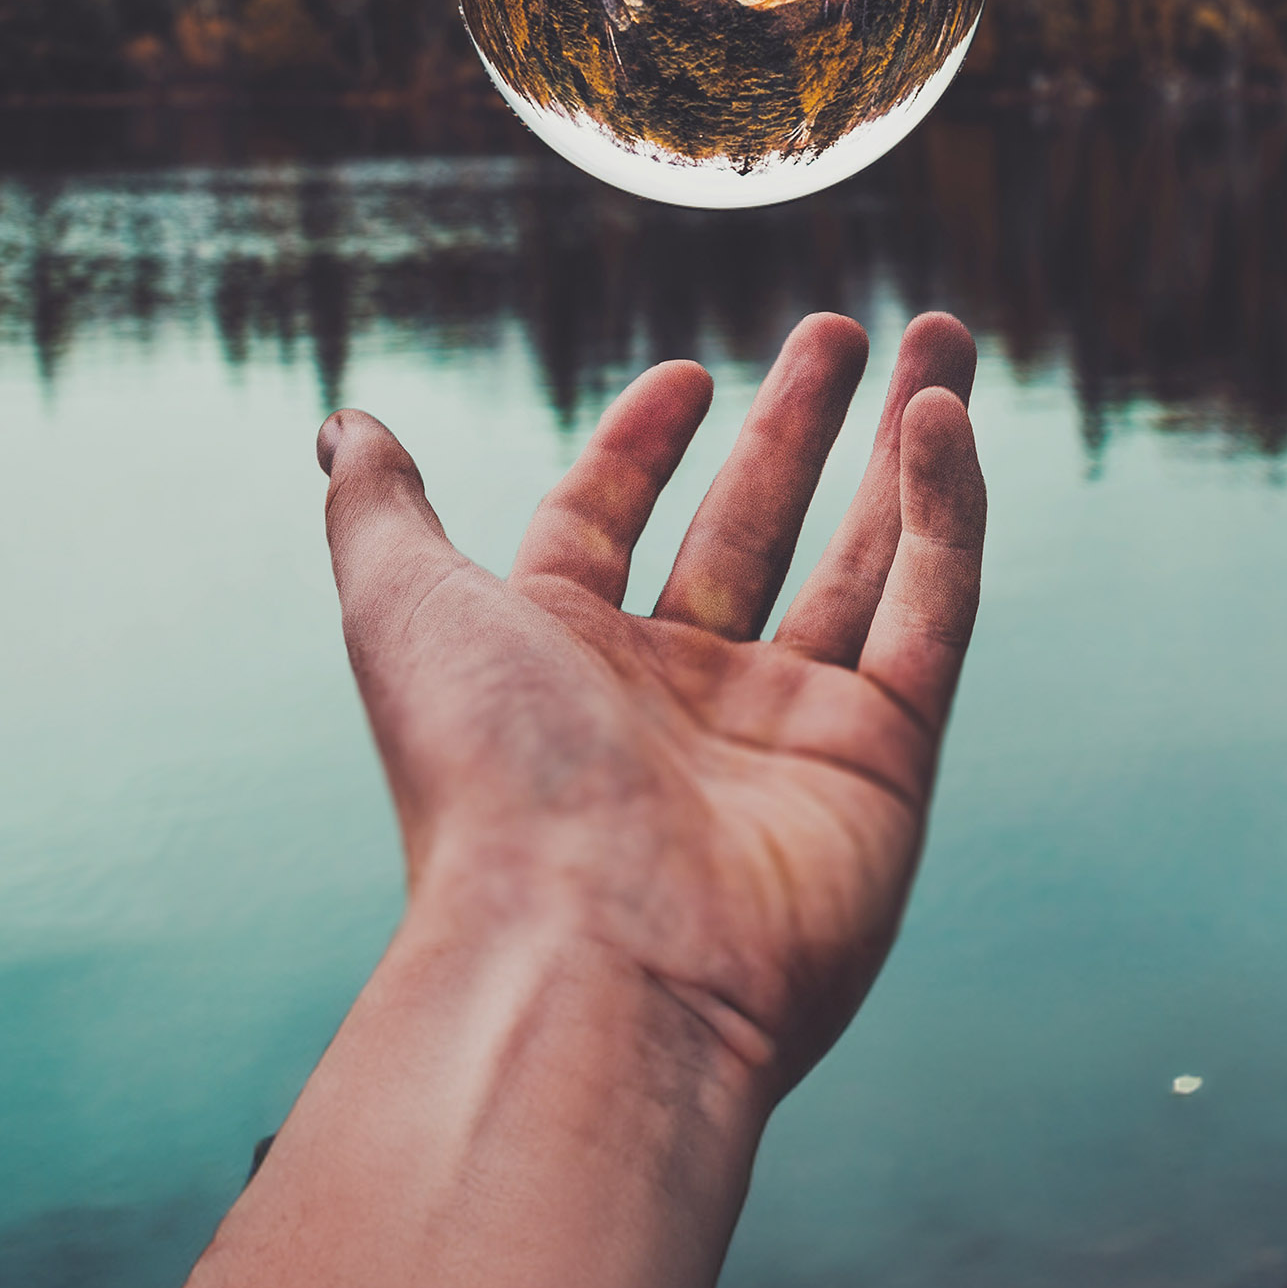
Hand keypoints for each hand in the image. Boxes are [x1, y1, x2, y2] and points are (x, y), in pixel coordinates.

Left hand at [315, 311, 984, 1101]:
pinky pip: (929, 615)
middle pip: (750, 529)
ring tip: (942, 339)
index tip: (689, 376)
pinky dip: (944, 516)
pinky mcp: (883, 762)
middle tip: (846, 329)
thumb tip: (342, 427)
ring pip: (862, 559)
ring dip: (904, 449)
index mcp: (561, 664)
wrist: (593, 958)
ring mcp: (788, 732)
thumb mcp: (402, 611)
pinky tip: (945, 423)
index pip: (606, 527)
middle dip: (800, 426)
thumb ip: (378, 511)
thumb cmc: (486, 783)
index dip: (640, 448)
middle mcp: (677, 698)